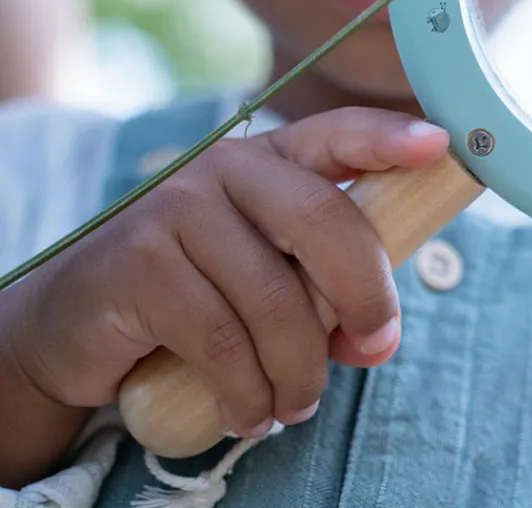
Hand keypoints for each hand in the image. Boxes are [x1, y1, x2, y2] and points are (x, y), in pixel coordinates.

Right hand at [4, 108, 449, 439]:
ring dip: (298, 371)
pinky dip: (247, 393)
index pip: (338, 133)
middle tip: (376, 346)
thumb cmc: (199, 291)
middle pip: (323, 220)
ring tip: (294, 405)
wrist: (78, 319)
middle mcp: (225, 169)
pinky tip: (248, 412)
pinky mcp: (138, 262)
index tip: (439, 144)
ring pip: (274, 300)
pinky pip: (221, 341)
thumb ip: (326, 289)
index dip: (389, 137)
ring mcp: (176, 208)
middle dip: (365, 294)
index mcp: (270, 160)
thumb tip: (377, 339)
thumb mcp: (269, 273)